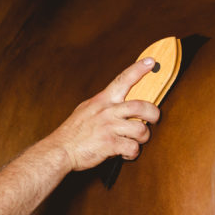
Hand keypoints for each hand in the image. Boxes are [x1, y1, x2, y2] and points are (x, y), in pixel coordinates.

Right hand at [47, 58, 161, 171]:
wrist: (60, 150)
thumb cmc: (73, 132)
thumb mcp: (86, 110)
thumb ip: (103, 106)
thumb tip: (117, 104)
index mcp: (102, 100)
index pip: (123, 80)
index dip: (138, 69)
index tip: (150, 62)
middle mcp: (107, 111)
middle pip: (141, 106)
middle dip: (154, 113)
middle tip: (154, 119)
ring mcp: (109, 127)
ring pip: (141, 129)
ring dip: (143, 137)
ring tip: (136, 141)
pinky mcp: (110, 144)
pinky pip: (132, 147)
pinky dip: (132, 153)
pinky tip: (126, 153)